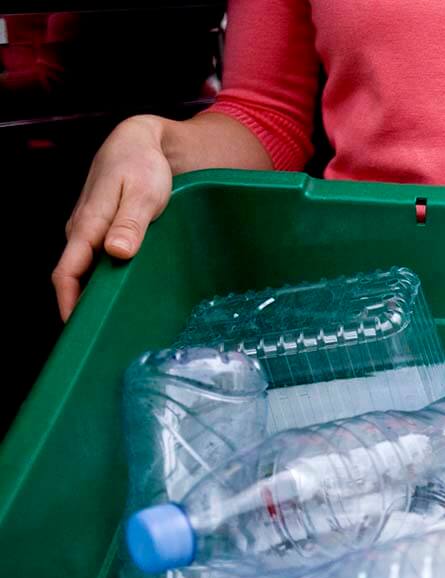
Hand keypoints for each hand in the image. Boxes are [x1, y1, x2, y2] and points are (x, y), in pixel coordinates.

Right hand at [53, 115, 172, 320]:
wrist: (139, 141)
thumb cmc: (142, 165)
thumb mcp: (143, 193)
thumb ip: (130, 223)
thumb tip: (116, 252)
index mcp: (87, 225)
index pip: (67, 273)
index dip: (69, 303)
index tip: (79, 329)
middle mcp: (82, 231)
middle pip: (74, 277)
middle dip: (82, 306)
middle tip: (102, 336)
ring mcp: (91, 231)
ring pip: (87, 269)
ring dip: (96, 293)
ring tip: (115, 322)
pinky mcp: (102, 230)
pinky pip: (97, 260)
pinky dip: (106, 277)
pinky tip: (124, 292)